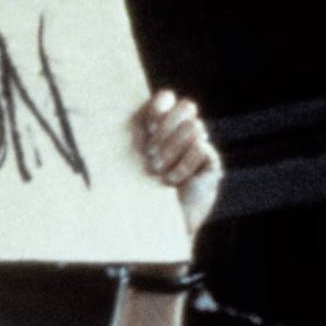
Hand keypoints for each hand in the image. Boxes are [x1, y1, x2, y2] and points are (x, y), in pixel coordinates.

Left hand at [134, 90, 221, 245]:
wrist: (150, 226)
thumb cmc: (130, 195)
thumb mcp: (123, 161)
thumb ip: (127, 134)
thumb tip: (114, 111)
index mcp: (156, 130)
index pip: (165, 99)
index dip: (160, 106)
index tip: (149, 123)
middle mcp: (179, 136)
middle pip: (185, 107)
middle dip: (166, 131)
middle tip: (151, 157)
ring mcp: (197, 148)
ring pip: (194, 126)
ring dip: (172, 152)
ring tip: (161, 175)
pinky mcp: (211, 164)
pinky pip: (201, 147)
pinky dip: (185, 165)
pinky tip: (175, 182)